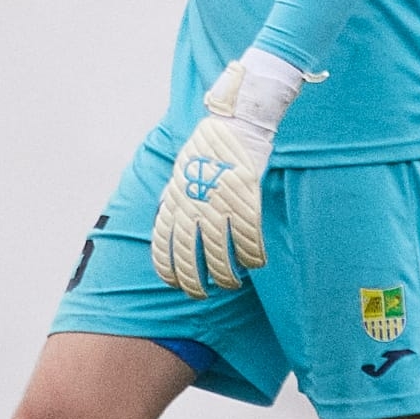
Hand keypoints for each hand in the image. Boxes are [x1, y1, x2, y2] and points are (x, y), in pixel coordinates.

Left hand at [152, 50, 303, 298]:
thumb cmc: (205, 146)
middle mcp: (193, 206)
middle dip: (194, 282)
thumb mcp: (179, 170)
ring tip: (232, 284)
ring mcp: (219, 204)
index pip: (164, 244)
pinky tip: (256, 263)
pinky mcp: (245, 200)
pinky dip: (253, 256)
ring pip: (220, 253)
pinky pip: (249, 238)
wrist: (233, 123)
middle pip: (190, 256)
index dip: (167, 269)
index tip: (174, 283)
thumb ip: (172, 195)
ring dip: (226, 275)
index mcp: (175, 199)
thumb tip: (163, 213)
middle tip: (201, 295)